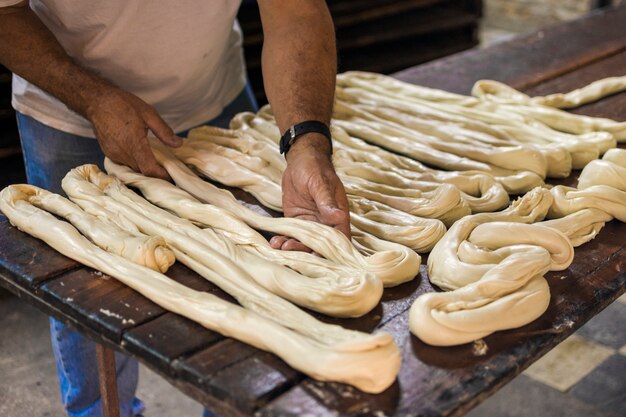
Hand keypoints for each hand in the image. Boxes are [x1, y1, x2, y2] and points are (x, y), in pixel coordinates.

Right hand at [86, 87, 181, 179]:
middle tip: (169, 169)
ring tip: (158, 164)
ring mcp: (114, 155)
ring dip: (145, 168)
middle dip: (156, 173)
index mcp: (134, 144)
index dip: (162, 176)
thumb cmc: (123, 105)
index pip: (149, 170)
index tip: (172, 176)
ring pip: (134, 168)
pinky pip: (125, 163)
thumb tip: (178, 144)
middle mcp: (122, 153)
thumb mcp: (149, 113)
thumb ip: (164, 131)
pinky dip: (135, 163)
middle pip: (143, 171)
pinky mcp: (109, 154)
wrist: (96, 101)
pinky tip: (142, 155)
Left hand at [270, 133, 350, 251]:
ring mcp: (310, 224)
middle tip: (290, 248)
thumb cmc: (315, 168)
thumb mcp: (320, 183)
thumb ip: (327, 201)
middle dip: (306, 251)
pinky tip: (275, 242)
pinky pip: (292, 235)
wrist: (300, 161)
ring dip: (293, 247)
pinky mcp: (296, 222)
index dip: (332, 250)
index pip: (340, 237)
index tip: (319, 256)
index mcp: (338, 215)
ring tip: (280, 246)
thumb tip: (338, 217)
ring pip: (304, 243)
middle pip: (320, 245)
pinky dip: (284, 241)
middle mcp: (326, 223)